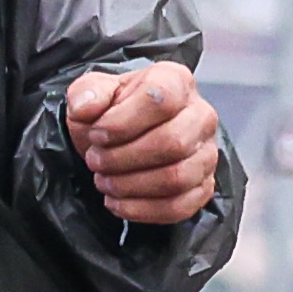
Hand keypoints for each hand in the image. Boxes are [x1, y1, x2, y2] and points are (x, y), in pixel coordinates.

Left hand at [64, 63, 220, 224]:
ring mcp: (207, 153)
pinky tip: (117, 202)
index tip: (96, 135)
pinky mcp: (203, 187)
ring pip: (177, 178)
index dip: (123, 123)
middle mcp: (201, 115)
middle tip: (95, 162)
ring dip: (130, 186)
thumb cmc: (112, 111)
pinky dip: (142, 210)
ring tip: (104, 181)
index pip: (160, 100)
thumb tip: (85, 107)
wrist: (122, 137)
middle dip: (123, 158)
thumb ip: (86, 93)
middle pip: (172, 143)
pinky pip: (180, 207)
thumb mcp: (92, 92)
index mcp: (176, 81)